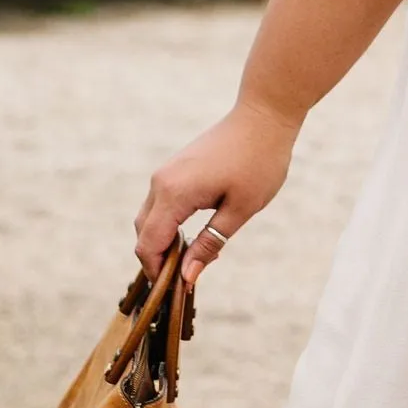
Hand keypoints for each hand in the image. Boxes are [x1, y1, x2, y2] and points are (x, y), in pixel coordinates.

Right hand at [134, 94, 299, 283]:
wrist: (263, 116)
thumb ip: (209, 244)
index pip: (149, 245)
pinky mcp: (174, 169)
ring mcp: (165, 173)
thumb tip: (188, 276)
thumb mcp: (240, 210)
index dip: (156, 273)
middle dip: (158, 260)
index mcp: (174, 193)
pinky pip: (160, 204)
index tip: (176, 292)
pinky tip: (193, 236)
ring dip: (163, 243)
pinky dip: (168, 225)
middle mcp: (161, 182)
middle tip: (187, 278)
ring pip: (149, 219)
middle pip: (143, 233)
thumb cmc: (259, 161)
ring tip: (194, 259)